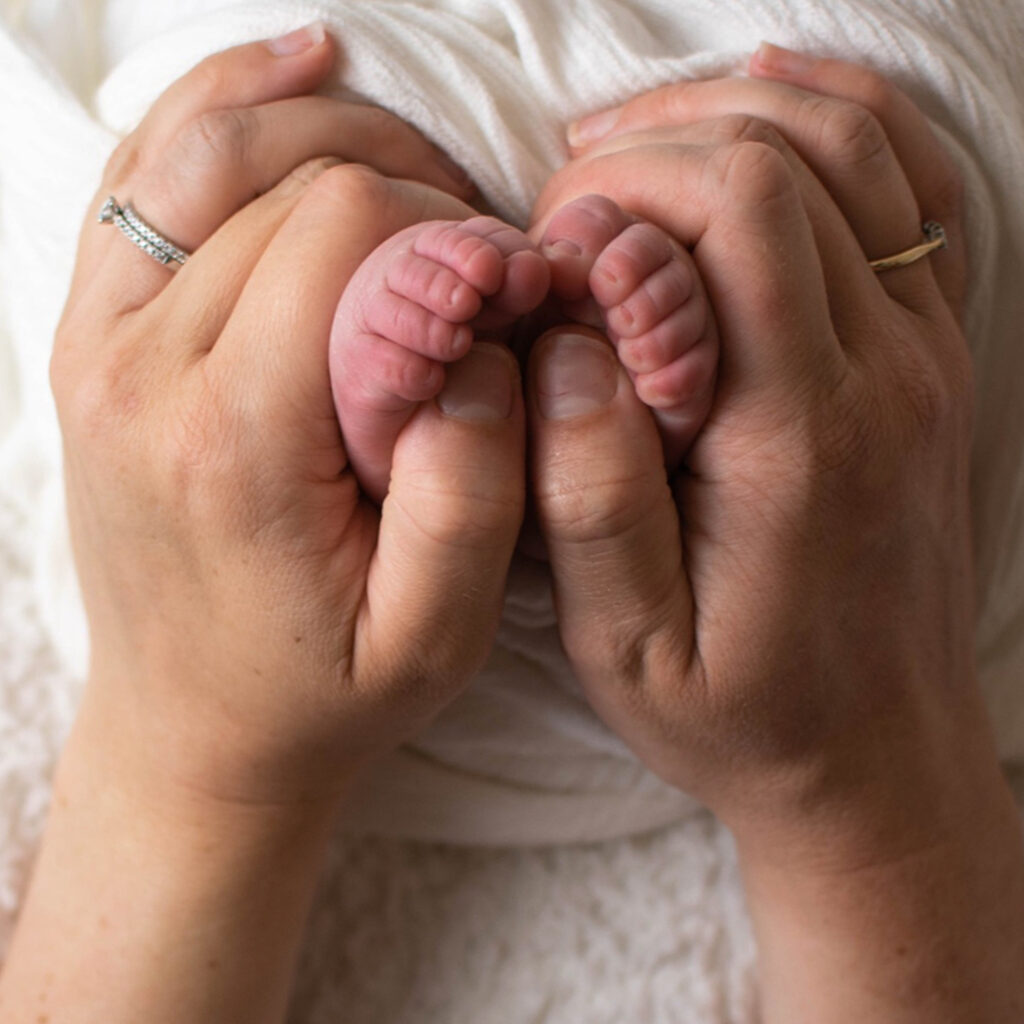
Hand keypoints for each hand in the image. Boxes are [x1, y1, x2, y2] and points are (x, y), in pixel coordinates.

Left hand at [52, 32, 522, 809]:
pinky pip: (140, 178)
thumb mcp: (431, 639)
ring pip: (204, 149)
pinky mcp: (91, 341)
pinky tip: (293, 71)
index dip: (450, 231)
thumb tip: (479, 348)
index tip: (508, 283)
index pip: (347, 233)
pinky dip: (218, 106)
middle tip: (476, 251)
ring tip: (416, 170)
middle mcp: (138, 373)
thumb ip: (473, 494)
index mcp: (231, 440)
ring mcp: (96, 347)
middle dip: (407, 184)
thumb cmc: (318, 692)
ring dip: (324, 128)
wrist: (193, 733)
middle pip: (284, 179)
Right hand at [527, 51, 983, 855]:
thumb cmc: (743, 711)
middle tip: (573, 196)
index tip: (553, 243)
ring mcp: (927, 359)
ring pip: (862, 147)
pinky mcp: (934, 362)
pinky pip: (916, 194)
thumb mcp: (629, 644)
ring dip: (739, 114)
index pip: (737, 211)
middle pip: (791, 158)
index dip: (626, 186)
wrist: (875, 758)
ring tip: (637, 144)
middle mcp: (885, 375)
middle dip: (660, 142)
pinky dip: (847, 121)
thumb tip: (563, 350)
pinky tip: (771, 108)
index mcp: (799, 435)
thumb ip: (589, 496)